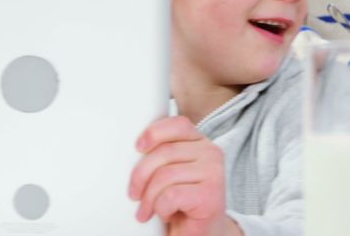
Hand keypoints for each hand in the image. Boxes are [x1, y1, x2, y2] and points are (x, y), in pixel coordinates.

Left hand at [128, 116, 237, 235]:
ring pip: (164, 176)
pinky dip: (162, 208)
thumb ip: (162, 154)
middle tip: (135, 195)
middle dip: (141, 177)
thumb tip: (135, 148)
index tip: (138, 147)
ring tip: (149, 210)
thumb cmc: (180, 202)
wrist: (199, 233)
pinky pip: (171, 195)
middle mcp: (211, 152)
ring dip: (149, 198)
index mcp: (199, 142)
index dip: (154, 132)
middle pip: (163, 152)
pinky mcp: (211, 195)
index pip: (177, 124)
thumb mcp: (169, 172)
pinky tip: (167, 213)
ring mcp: (214, 172)